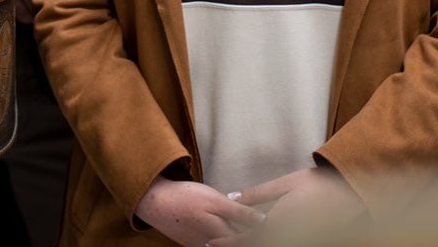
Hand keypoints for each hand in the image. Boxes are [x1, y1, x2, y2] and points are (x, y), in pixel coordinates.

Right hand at [133, 177, 264, 246]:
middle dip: (255, 237)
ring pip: (228, 245)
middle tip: (274, 232)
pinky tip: (232, 234)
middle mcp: (216, 243)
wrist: (155, 202)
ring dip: (241, 239)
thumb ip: (239, 212)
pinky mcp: (196, 245)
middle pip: (240, 243)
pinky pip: (216, 246)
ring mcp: (205, 246)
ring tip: (258, 233)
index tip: (282, 229)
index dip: (266, 234)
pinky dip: (227, 241)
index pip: (251, 238)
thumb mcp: (214, 199)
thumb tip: (264, 220)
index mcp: (223, 232)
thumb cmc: (185, 197)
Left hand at [229, 166, 362, 240]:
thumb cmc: (318, 184)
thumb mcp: (285, 183)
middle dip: (238, 246)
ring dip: (252, 243)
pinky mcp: (307, 241)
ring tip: (234, 241)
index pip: (248, 238)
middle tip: (217, 245)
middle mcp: (288, 235)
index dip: (229, 243)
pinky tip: (259, 237)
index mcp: (280, 221)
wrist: (350, 193)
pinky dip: (267, 241)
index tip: (212, 244)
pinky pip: (283, 243)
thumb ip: (258, 193)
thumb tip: (232, 197)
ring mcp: (299, 239)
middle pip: (258, 246)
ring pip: (270, 246)